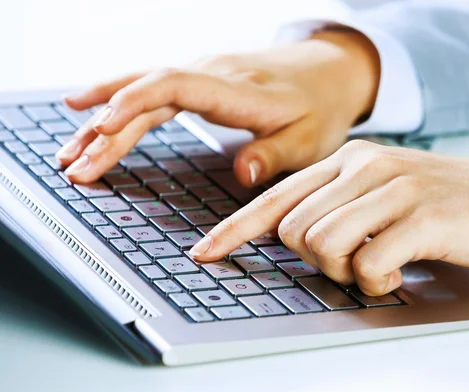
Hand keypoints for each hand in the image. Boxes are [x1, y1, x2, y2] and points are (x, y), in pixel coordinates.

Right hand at [56, 29, 379, 184]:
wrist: (331, 72)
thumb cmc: (321, 108)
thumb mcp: (310, 139)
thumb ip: (275, 155)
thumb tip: (241, 173)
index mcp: (238, 89)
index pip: (175, 85)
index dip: (136, 102)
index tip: (104, 127)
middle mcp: (213, 74)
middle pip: (147, 92)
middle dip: (106, 127)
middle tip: (74, 164)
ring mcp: (204, 73)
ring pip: (142, 89)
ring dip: (104, 117)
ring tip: (69, 149)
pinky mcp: (201, 80)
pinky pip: (152, 90)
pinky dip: (121, 104)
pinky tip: (97, 115)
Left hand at [190, 140, 468, 295]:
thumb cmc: (449, 205)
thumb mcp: (387, 192)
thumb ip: (338, 207)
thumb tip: (292, 238)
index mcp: (349, 160)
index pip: (275, 197)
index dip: (233, 230)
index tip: (205, 254)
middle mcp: (364, 167)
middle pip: (294, 229)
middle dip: (315, 259)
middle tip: (357, 259)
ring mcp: (394, 189)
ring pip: (323, 246)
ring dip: (348, 271)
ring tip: (382, 263)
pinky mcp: (422, 218)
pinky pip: (369, 264)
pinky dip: (379, 281)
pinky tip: (400, 272)